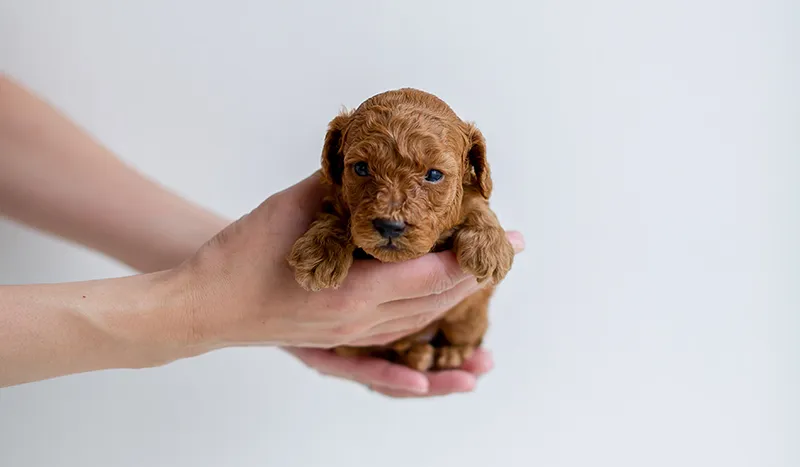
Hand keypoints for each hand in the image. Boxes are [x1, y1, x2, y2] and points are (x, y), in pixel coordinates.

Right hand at [173, 172, 523, 394]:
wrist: (203, 307)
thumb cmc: (240, 258)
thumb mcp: (289, 211)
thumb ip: (334, 189)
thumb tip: (366, 161)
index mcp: (354, 291)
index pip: (431, 275)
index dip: (473, 257)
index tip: (508, 241)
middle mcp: (360, 320)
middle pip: (434, 300)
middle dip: (475, 274)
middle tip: (507, 251)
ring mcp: (350, 334)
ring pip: (419, 319)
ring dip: (454, 296)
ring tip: (481, 273)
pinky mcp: (339, 338)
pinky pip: (396, 332)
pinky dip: (424, 314)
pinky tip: (437, 307)